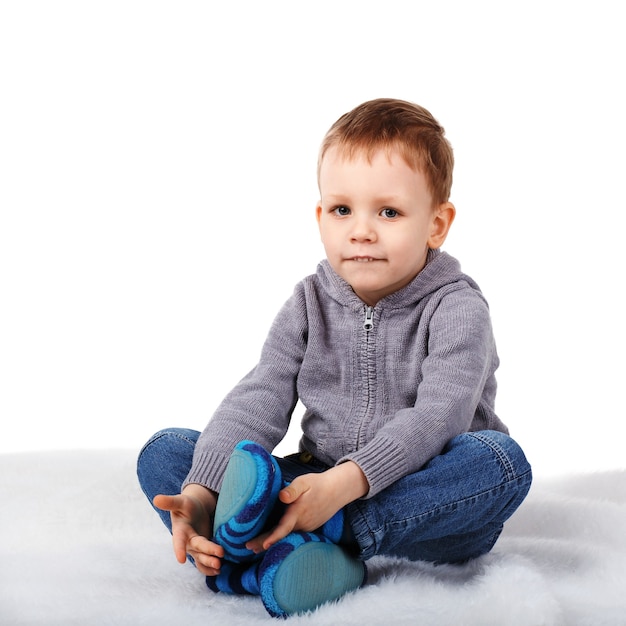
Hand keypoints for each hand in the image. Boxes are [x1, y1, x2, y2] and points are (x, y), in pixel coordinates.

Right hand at [153, 484, 223, 575]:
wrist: (194, 509)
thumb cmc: (186, 505)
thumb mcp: (179, 502)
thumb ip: (170, 502)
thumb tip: (156, 499)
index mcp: (180, 531)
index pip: (179, 541)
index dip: (179, 550)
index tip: (181, 560)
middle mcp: (187, 542)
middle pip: (198, 549)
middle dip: (207, 554)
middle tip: (218, 561)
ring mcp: (195, 548)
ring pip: (201, 558)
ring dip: (210, 563)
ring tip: (219, 566)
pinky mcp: (202, 550)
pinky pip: (204, 562)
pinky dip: (210, 568)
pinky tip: (218, 571)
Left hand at [246, 461, 368, 552]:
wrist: (337, 490)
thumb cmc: (318, 483)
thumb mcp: (304, 482)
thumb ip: (293, 489)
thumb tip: (282, 496)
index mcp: (298, 513)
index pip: (283, 528)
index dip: (273, 538)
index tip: (263, 545)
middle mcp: (302, 524)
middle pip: (281, 536)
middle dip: (264, 543)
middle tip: (248, 547)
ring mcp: (306, 527)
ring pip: (287, 536)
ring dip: (272, 540)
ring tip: (255, 547)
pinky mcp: (309, 527)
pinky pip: (293, 534)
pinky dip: (282, 537)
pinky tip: (273, 538)